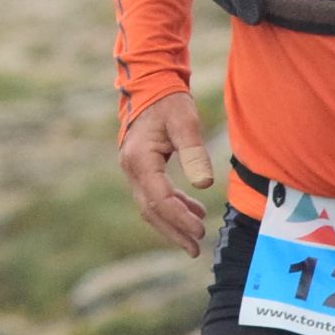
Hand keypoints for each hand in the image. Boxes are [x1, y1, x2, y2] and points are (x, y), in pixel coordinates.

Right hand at [117, 92, 213, 256]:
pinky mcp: (141, 168)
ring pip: (150, 206)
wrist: (150, 84)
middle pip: (151, 210)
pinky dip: (172, 206)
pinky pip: (154, 195)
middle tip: (195, 249)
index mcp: (140, 159)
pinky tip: (192, 210)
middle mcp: (131, 168)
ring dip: (172, 224)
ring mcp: (133, 170)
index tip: (200, 230)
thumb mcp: (185, 122)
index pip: (158, 199)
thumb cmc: (169, 101)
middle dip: (174, 231)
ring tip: (196, 237)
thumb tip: (204, 184)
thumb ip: (194, 152)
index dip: (180, 218)